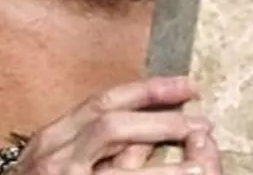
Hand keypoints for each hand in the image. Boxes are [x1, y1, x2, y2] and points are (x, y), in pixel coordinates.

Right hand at [10, 76, 219, 174]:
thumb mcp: (66, 169)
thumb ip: (108, 156)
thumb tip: (150, 142)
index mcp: (52, 138)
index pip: (103, 101)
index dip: (147, 91)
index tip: (185, 86)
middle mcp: (52, 154)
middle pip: (109, 119)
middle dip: (158, 115)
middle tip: (200, 119)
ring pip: (114, 147)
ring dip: (161, 143)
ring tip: (200, 150)